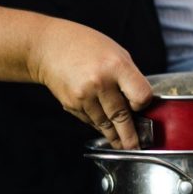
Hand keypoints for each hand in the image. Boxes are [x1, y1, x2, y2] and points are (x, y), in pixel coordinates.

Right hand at [28, 17, 151, 149]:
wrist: (49, 47)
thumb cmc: (86, 46)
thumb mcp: (116, 53)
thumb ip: (129, 77)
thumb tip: (139, 103)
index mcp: (116, 66)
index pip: (140, 96)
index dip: (143, 104)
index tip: (142, 106)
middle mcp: (100, 82)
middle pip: (122, 117)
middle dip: (131, 137)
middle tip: (136, 147)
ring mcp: (84, 96)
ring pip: (105, 124)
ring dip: (115, 136)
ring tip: (122, 144)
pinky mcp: (72, 105)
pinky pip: (90, 121)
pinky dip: (98, 125)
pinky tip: (103, 126)